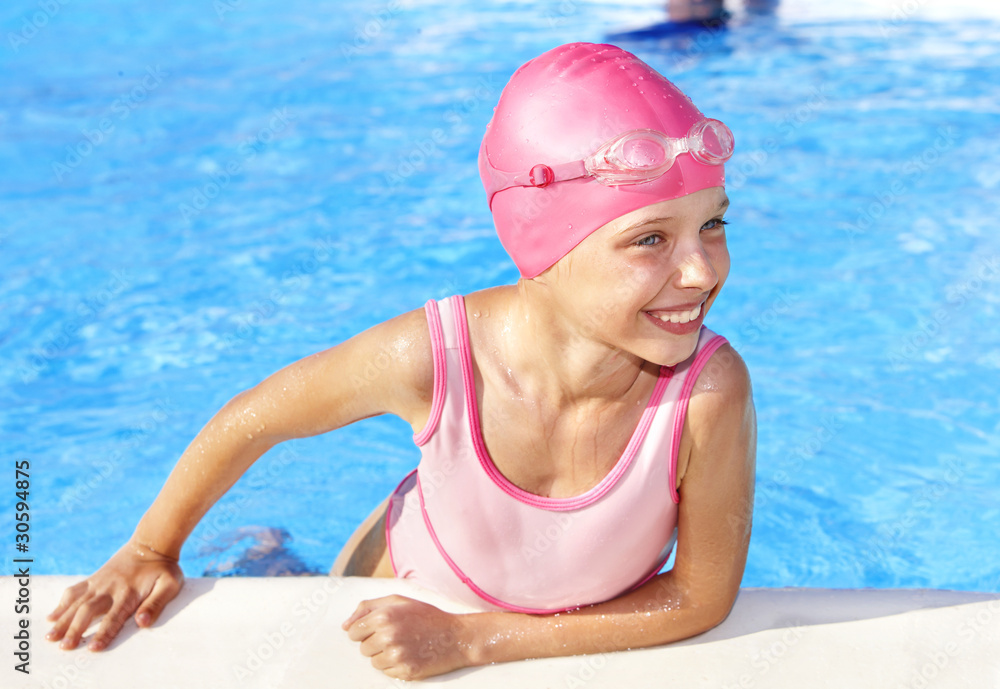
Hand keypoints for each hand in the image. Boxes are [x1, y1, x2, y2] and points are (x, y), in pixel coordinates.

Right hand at [46, 538, 183, 650]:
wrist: (152, 543)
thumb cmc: (163, 568)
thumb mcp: (169, 584)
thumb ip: (156, 604)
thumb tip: (143, 623)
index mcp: (129, 593)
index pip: (114, 617)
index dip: (103, 633)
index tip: (93, 648)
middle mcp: (110, 588)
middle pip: (88, 611)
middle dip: (76, 629)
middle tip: (65, 647)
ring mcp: (99, 582)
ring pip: (76, 602)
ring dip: (63, 620)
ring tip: (51, 637)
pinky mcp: (94, 578)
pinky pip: (74, 590)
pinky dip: (62, 603)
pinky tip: (52, 617)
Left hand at [342, 595, 474, 679]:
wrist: (456, 636)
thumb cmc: (427, 616)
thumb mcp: (399, 601)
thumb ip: (368, 607)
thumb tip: (346, 626)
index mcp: (384, 616)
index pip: (354, 631)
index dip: (364, 631)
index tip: (378, 630)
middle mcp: (388, 635)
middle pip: (363, 648)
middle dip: (376, 643)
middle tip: (396, 637)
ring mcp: (397, 655)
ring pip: (374, 662)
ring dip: (385, 656)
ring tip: (404, 646)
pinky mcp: (405, 671)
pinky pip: (387, 672)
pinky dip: (395, 666)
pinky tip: (410, 655)